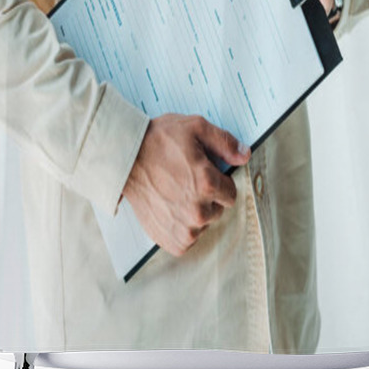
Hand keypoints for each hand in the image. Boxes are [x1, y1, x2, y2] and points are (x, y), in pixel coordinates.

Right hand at [121, 114, 251, 256]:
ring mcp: (182, 228)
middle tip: (186, 181)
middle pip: (218, 210)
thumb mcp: (195, 128)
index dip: (219, 182)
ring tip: (175, 193)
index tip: (204, 174)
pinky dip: (182, 228)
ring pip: (203, 225)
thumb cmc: (157, 141)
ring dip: (195, 213)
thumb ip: (225, 142)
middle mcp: (197, 211)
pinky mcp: (168, 239)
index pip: (231, 194)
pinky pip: (188, 240)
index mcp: (207, 184)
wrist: (123, 158)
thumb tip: (245, 154)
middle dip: (208, 197)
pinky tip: (170, 209)